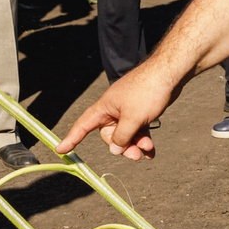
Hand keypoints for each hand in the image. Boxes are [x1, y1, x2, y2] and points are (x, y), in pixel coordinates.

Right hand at [59, 67, 178, 159]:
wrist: (169, 74)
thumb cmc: (147, 91)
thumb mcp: (133, 118)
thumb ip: (122, 136)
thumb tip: (115, 149)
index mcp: (104, 108)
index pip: (83, 125)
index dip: (71, 138)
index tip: (60, 150)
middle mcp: (113, 110)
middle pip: (110, 136)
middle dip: (122, 146)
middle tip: (136, 155)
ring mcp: (127, 111)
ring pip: (126, 135)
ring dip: (136, 145)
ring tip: (148, 150)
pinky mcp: (141, 112)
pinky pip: (138, 131)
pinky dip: (143, 141)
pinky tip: (151, 151)